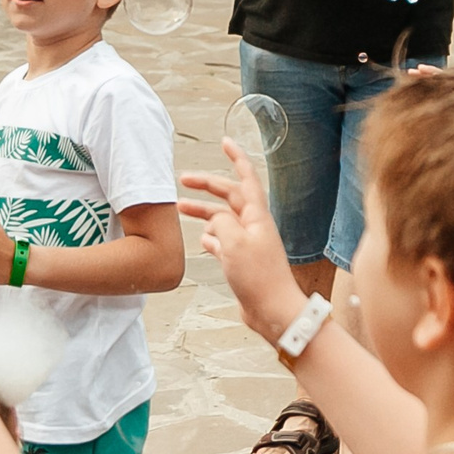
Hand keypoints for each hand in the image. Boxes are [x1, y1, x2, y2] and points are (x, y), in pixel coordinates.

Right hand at [179, 141, 307, 343]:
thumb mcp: (234, 242)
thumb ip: (220, 223)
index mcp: (257, 216)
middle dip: (207, 186)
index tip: (225, 142)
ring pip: (222, 220)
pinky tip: (201, 240)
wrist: (273, 311)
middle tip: (184, 180)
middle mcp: (254, 227)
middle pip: (229, 197)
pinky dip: (211, 239)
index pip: (246, 178)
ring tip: (180, 209)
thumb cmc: (258, 277)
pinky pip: (224, 243)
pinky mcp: (243, 263)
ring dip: (203, 213)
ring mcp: (248, 245)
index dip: (236, 158)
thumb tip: (214, 221)